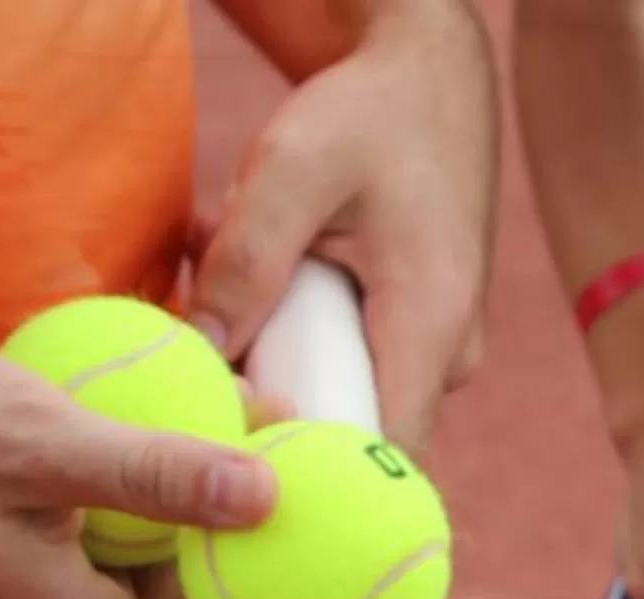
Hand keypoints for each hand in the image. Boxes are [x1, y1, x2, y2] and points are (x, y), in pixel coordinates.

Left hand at [189, 8, 495, 451]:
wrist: (431, 79)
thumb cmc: (372, 116)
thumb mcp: (294, 169)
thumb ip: (247, 262)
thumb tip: (196, 354)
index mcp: (431, 327)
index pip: (386, 456)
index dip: (314, 475)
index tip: (237, 458)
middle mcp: (447, 358)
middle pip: (349, 431)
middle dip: (267, 397)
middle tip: (200, 339)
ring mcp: (434, 352)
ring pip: (337, 391)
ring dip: (269, 351)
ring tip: (222, 264)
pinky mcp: (412, 336)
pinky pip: (343, 360)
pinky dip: (290, 327)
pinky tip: (256, 269)